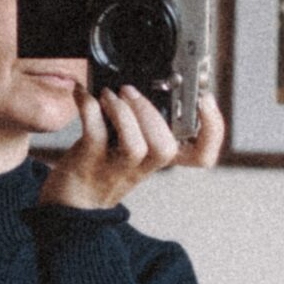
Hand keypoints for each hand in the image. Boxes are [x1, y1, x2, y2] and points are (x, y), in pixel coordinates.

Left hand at [37, 85, 225, 211]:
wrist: (70, 204)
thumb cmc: (102, 167)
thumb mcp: (132, 148)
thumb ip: (143, 122)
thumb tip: (147, 79)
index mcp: (157, 159)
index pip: (201, 155)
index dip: (212, 130)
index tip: (205, 100)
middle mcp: (141, 167)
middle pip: (166, 148)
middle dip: (152, 114)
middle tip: (131, 91)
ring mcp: (114, 168)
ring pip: (135, 147)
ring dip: (124, 113)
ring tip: (110, 95)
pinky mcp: (88, 163)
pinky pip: (94, 134)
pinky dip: (88, 107)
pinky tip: (82, 93)